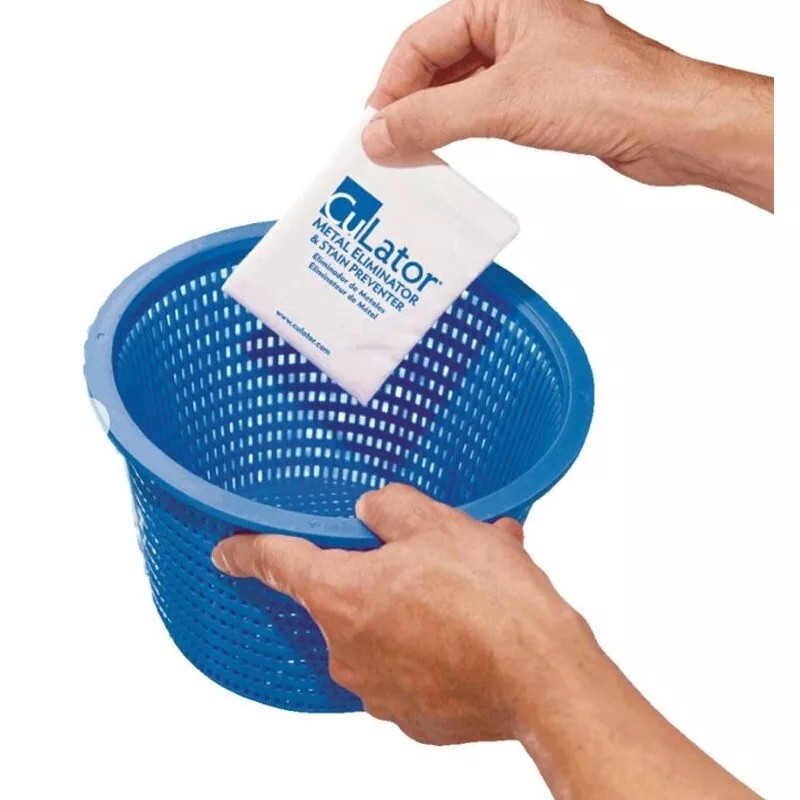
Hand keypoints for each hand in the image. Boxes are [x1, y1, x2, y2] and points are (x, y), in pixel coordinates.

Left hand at [212, 483, 588, 743]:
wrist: (543, 676)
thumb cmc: (490, 599)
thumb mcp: (438, 523)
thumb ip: (389, 507)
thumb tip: (375, 510)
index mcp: (340, 595)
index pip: (275, 563)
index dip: (246, 552)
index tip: (227, 552)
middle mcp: (347, 650)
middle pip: (346, 596)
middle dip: (382, 574)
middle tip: (431, 559)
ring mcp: (378, 690)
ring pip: (386, 631)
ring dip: (417, 608)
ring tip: (470, 590)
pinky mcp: (414, 717)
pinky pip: (412, 667)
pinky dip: (434, 646)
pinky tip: (476, 629)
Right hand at [363, 0, 773, 208]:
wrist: (668, 126)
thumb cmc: (608, 92)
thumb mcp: (502, 104)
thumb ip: (432, 119)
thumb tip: (378, 136)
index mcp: (502, 1)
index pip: (422, 39)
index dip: (392, 85)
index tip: (373, 129)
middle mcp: (514, 24)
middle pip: (438, 61)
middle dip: (410, 104)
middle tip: (386, 146)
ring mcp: (530, 60)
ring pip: (461, 87)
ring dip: (434, 120)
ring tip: (410, 155)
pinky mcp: (544, 95)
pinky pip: (485, 108)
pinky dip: (461, 130)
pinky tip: (448, 153)